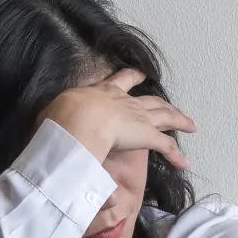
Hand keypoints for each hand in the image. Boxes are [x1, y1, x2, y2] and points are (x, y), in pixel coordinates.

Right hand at [37, 68, 194, 168]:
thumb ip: (54, 120)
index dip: (130, 78)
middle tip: (168, 102)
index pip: (120, 82)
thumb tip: (47, 132)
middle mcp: (124, 101)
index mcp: (102, 92)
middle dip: (161, 101)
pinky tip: (184, 163)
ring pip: (165, 116)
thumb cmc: (62, 115)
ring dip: (179, 120)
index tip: (138, 75)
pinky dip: (176, 155)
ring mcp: (138, 117)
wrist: (79, 118)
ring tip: (191, 125)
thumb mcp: (54, 113)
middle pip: (150, 99)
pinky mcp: (147, 135)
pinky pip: (166, 146)